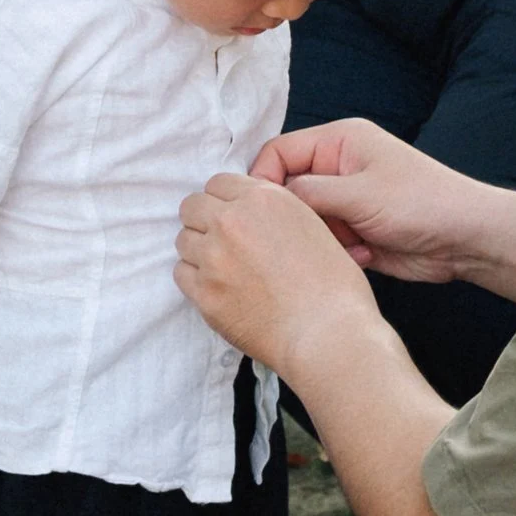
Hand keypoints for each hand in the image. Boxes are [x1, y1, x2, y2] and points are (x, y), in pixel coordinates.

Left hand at [176, 172, 387, 383]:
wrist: (328, 332)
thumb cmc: (334, 286)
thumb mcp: (312, 225)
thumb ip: (274, 211)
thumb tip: (252, 215)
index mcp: (263, 199)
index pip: (219, 182)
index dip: (226, 200)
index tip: (233, 216)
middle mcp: (231, 222)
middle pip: (192, 206)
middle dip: (205, 219)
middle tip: (223, 240)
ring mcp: (213, 258)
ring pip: (184, 240)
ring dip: (200, 249)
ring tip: (225, 267)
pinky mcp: (204, 293)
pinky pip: (182, 273)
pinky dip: (196, 278)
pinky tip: (220, 288)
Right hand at [249, 118, 484, 280]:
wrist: (466, 239)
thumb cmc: (420, 203)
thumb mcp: (358, 193)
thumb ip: (307, 194)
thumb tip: (266, 199)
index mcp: (338, 142)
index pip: (278, 153)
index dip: (262, 182)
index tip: (260, 214)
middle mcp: (336, 168)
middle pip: (287, 190)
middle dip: (297, 217)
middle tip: (312, 233)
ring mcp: (345, 200)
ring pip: (304, 221)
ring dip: (321, 238)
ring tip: (351, 244)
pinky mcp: (354, 231)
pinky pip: (324, 242)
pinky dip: (338, 252)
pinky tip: (365, 254)